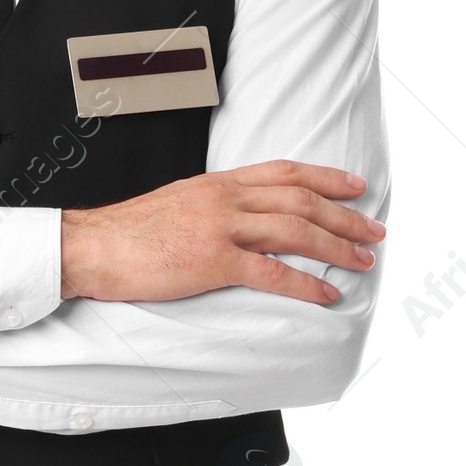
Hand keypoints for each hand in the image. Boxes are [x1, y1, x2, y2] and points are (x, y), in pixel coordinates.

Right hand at [60, 161, 383, 304]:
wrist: (92, 246)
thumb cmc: (128, 233)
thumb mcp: (177, 204)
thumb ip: (212, 207)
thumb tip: (238, 221)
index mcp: (218, 183)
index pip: (284, 172)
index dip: (326, 177)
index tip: (355, 187)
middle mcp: (226, 199)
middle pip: (301, 200)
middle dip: (344, 216)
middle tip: (374, 231)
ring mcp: (221, 228)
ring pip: (295, 231)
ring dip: (336, 246)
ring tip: (361, 261)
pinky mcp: (213, 262)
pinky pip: (272, 271)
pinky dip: (305, 283)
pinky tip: (326, 293)